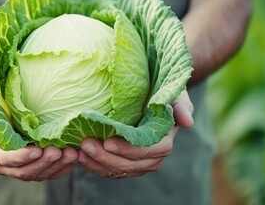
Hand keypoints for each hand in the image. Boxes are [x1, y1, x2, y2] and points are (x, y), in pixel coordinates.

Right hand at [0, 92, 77, 180]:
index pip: (4, 160)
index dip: (20, 157)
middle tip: (59, 151)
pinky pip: (49, 171)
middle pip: (24, 171)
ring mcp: (20, 166)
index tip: (36, 149)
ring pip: (39, 173)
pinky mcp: (34, 164)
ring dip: (57, 166)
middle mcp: (3, 164)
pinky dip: (63, 167)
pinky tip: (75, 157)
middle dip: (43, 163)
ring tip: (72, 153)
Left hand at [78, 90, 193, 177]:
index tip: (109, 142)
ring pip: (116, 171)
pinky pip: (107, 170)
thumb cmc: (162, 93)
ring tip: (78, 151)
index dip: (129, 150)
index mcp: (164, 142)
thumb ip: (180, 105)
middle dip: (106, 158)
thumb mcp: (175, 94)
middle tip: (85, 144)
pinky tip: (77, 156)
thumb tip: (187, 121)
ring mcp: (136, 163)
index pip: (149, 151)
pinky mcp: (121, 163)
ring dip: (96, 163)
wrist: (150, 98)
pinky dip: (92, 165)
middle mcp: (152, 157)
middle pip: (129, 166)